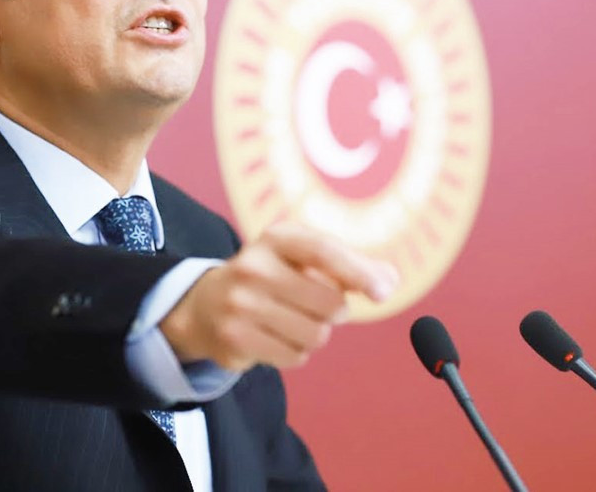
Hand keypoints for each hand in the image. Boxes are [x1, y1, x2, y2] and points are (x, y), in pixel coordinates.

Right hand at [158, 222, 398, 371]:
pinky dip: (295, 352)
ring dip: (315, 334)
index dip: (357, 272)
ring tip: (290, 321)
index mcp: (276, 238)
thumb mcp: (303, 258)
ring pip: (315, 335)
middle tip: (312, 305)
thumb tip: (390, 281)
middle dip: (333, 312)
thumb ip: (351, 266)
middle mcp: (254, 266)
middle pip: (329, 304)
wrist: (205, 305)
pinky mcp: (235, 339)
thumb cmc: (272, 277)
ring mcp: (240, 304)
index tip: (383, 293)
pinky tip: (274, 336)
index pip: (323, 251)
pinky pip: (296, 357)